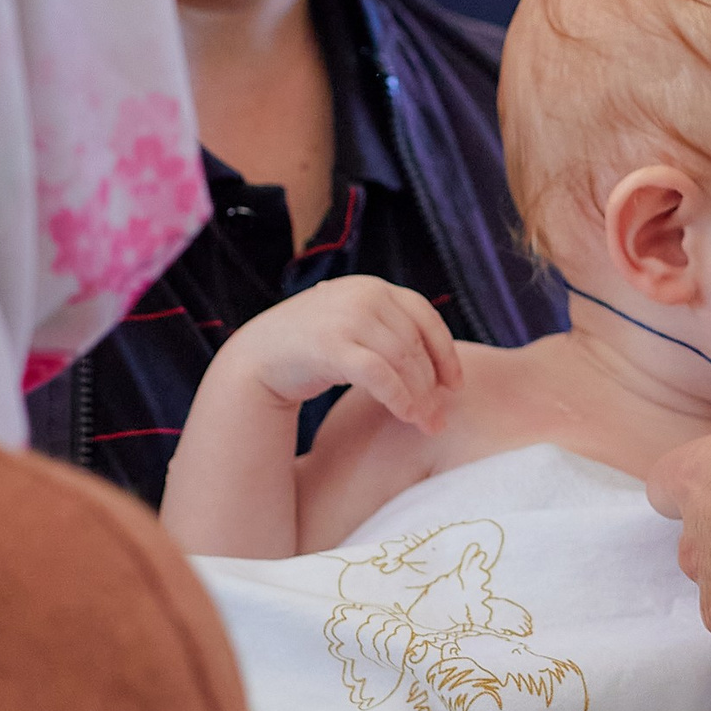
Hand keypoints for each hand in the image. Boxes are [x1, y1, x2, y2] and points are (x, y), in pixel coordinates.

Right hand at [221, 279, 462, 432]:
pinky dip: (400, 398)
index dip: (445, 351)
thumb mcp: (351, 324)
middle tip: (441, 417)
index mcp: (372, 287)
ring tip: (428, 423)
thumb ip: (386, 329)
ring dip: (420, 396)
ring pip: (403, 360)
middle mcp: (363, 295)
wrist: (255, 358)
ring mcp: (346, 318)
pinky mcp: (331, 346)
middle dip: (433, 384)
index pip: (424, 315)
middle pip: (415, 343)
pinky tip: (407, 416)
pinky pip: (380, 376)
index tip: (455, 384)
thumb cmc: (310, 349)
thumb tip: (439, 360)